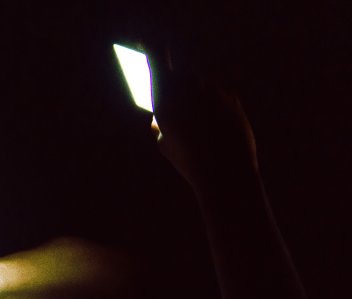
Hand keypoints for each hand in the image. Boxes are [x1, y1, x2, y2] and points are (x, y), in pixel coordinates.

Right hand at [148, 49, 258, 194]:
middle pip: (181, 78)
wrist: (225, 169)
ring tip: (201, 130)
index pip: (156, 56)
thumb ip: (160, 124)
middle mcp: (189, 83)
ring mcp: (213, 87)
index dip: (153, 49)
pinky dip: (216, 109)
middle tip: (180, 116)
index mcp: (165, 94)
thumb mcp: (164, 144)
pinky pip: (219, 96)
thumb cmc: (189, 159)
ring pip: (202, 88)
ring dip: (200, 101)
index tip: (149, 46)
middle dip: (180, 92)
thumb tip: (161, 119)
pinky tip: (217, 130)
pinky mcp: (232, 95)